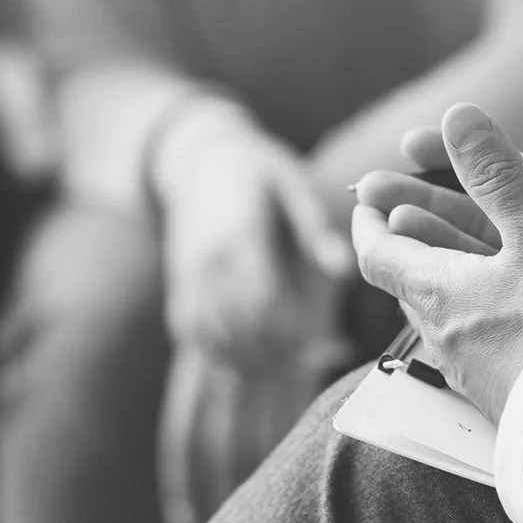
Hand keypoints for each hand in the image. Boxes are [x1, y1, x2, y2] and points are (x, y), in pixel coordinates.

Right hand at [153, 98, 351, 369]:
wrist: (198, 159)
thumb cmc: (256, 170)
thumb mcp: (293, 184)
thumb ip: (315, 229)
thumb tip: (343, 273)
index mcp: (240, 239)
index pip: (266, 305)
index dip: (296, 332)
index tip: (325, 343)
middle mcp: (208, 266)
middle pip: (244, 331)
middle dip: (282, 352)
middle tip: (316, 358)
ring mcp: (188, 280)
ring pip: (219, 342)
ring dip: (255, 360)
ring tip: (291, 363)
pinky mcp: (179, 290)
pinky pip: (196, 337)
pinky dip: (224, 355)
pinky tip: (254, 358)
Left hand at [351, 103, 522, 419]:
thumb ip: (497, 174)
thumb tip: (457, 115)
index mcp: (433, 290)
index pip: (374, 251)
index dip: (368, 218)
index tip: (369, 195)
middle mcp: (438, 331)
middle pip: (407, 277)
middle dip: (408, 237)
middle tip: (405, 209)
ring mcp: (465, 366)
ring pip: (441, 309)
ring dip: (443, 274)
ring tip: (457, 251)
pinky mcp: (495, 390)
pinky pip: (473, 338)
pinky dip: (476, 308)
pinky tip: (503, 308)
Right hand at [355, 47, 522, 356]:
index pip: (509, 176)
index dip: (457, 158)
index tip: (412, 142)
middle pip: (476, 223)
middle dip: (419, 205)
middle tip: (368, 195)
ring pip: (473, 273)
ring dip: (423, 255)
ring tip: (373, 243)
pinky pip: (494, 325)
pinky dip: (453, 314)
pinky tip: (416, 311)